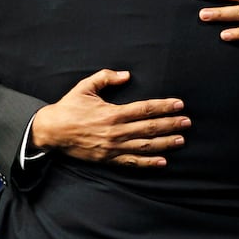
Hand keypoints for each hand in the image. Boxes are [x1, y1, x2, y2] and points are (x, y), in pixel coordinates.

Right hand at [31, 69, 190, 166]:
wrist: (51, 132)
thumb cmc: (69, 107)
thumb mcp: (85, 87)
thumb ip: (106, 77)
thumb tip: (127, 75)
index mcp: (112, 113)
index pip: (145, 109)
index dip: (164, 106)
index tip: (179, 104)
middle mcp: (115, 131)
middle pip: (149, 128)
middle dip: (171, 124)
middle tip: (187, 122)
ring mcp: (112, 147)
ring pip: (144, 146)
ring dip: (165, 143)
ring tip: (181, 140)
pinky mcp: (107, 159)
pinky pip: (131, 163)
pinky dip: (148, 163)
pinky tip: (162, 162)